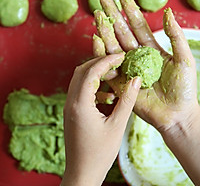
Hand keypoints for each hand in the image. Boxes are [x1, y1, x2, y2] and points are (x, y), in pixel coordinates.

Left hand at [61, 54, 140, 185]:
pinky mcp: (72, 111)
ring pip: (80, 80)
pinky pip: (81, 91)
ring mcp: (69, 107)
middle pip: (82, 71)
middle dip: (100, 64)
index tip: (120, 56)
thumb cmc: (100, 153)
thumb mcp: (118, 125)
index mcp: (80, 104)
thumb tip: (136, 80)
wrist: (83, 172)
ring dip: (96, 75)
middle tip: (117, 64)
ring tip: (114, 78)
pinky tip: (108, 96)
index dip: (106, 61)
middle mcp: (70, 102)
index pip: (91, 72)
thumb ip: (127, 99)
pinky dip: (94, 88)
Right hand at [93, 0, 198, 132]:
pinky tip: (96, 39)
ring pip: (113, 47)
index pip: (138, 26)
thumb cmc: (183, 89)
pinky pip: (108, 66)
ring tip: (98, 15)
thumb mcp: (184, 60)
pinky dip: (101, 54)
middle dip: (113, 16)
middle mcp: (136, 57)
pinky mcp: (120, 82)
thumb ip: (175, 36)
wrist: (175, 114)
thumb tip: (167, 13)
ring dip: (105, 31)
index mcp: (150, 50)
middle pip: (122, 33)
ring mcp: (126, 69)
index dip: (130, 11)